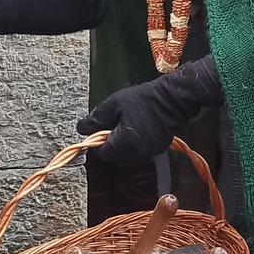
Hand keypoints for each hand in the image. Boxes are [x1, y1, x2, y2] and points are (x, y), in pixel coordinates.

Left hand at [78, 57, 221, 161]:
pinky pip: (140, 150)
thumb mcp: (114, 104)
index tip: (101, 130)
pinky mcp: (158, 148)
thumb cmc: (143, 100)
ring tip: (129, 122)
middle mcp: (136, 153)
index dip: (98, 142)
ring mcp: (149, 152)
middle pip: (115, 155)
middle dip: (112, 142)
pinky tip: (140, 126)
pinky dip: (136, 142)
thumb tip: (81, 128)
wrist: (173, 98)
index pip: (102, 154)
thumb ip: (95, 118)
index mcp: (124, 144)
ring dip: (124, 142)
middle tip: (115, 123)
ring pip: (128, 153)